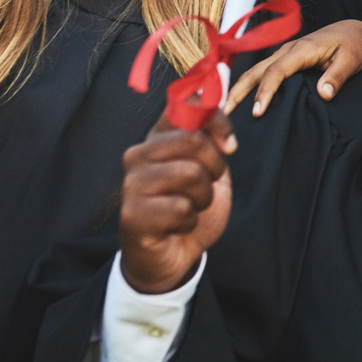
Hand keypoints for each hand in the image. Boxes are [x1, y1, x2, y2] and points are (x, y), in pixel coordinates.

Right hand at [119, 107, 233, 293]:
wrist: (174, 256)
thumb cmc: (190, 207)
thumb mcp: (209, 169)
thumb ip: (211, 138)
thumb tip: (217, 113)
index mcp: (157, 138)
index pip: (186, 106)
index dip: (217, 120)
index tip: (230, 146)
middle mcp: (138, 155)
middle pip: (192, 139)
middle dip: (214, 166)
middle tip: (209, 185)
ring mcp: (131, 184)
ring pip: (190, 174)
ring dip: (203, 198)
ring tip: (190, 208)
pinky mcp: (132, 214)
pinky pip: (181, 209)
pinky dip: (190, 222)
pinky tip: (177, 227)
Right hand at [224, 19, 361, 117]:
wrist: (353, 31)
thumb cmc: (353, 45)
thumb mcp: (352, 60)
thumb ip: (337, 76)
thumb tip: (324, 94)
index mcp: (302, 49)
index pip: (277, 71)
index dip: (265, 91)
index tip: (258, 112)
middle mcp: (288, 49)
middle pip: (257, 70)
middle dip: (239, 91)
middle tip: (225, 114)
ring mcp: (284, 53)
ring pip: (255, 71)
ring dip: (239, 88)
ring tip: (225, 110)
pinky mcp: (285, 59)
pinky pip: (262, 72)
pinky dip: (249, 85)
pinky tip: (241, 101)